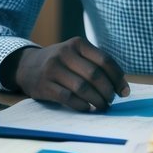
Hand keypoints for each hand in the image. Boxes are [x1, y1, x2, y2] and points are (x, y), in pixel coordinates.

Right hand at [5, 38, 128, 110]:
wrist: (27, 66)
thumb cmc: (61, 63)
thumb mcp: (76, 55)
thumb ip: (97, 65)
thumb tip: (123, 88)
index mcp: (78, 43)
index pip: (104, 60)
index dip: (117, 78)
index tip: (124, 91)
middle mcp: (64, 53)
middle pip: (94, 75)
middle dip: (107, 91)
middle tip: (111, 101)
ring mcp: (53, 69)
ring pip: (82, 87)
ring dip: (97, 100)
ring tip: (102, 106)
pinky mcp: (44, 85)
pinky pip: (68, 98)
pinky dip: (82, 105)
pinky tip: (88, 108)